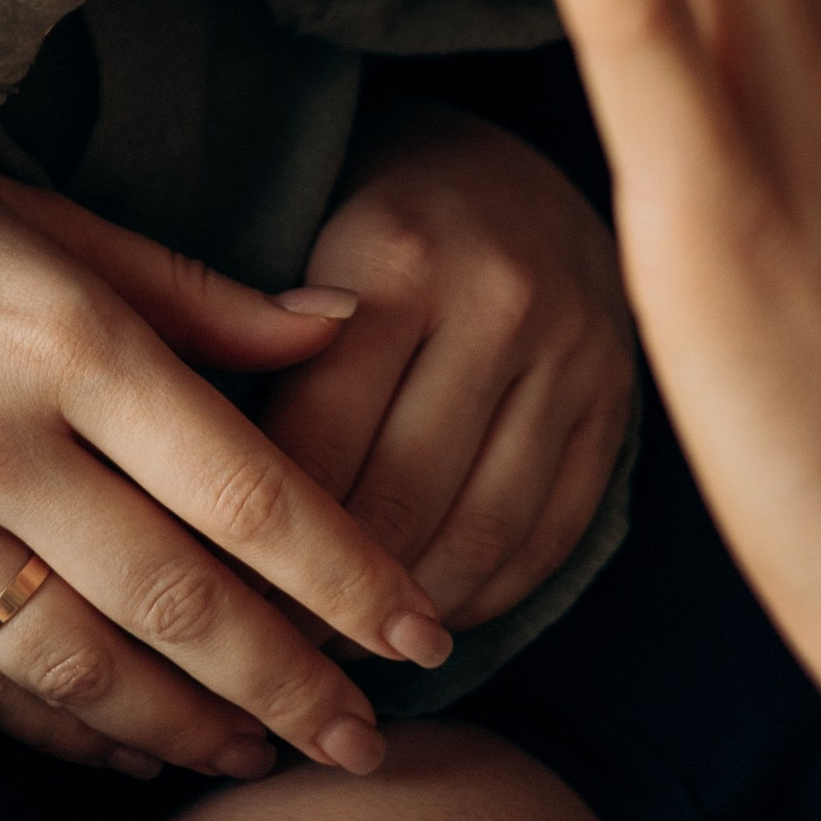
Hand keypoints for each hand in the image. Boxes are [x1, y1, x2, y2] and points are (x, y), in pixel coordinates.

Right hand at [0, 164, 452, 785]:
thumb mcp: (52, 222)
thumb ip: (201, 293)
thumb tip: (352, 328)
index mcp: (64, 335)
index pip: (245, 489)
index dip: (348, 576)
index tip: (427, 635)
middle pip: (180, 601)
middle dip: (294, 686)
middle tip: (375, 747)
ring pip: (85, 666)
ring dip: (191, 729)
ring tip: (270, 760)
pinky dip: (70, 732)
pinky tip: (137, 754)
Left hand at [257, 106, 634, 627]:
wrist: (512, 162)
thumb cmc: (374, 217)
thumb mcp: (300, 241)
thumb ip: (254, 353)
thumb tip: (201, 522)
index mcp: (398, 253)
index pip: (314, 440)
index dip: (254, 538)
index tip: (205, 600)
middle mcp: (500, 300)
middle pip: (398, 499)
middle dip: (326, 598)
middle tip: (266, 658)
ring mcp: (574, 354)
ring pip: (479, 534)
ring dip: (405, 617)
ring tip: (340, 658)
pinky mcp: (619, 402)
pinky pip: (549, 537)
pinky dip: (483, 597)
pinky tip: (427, 621)